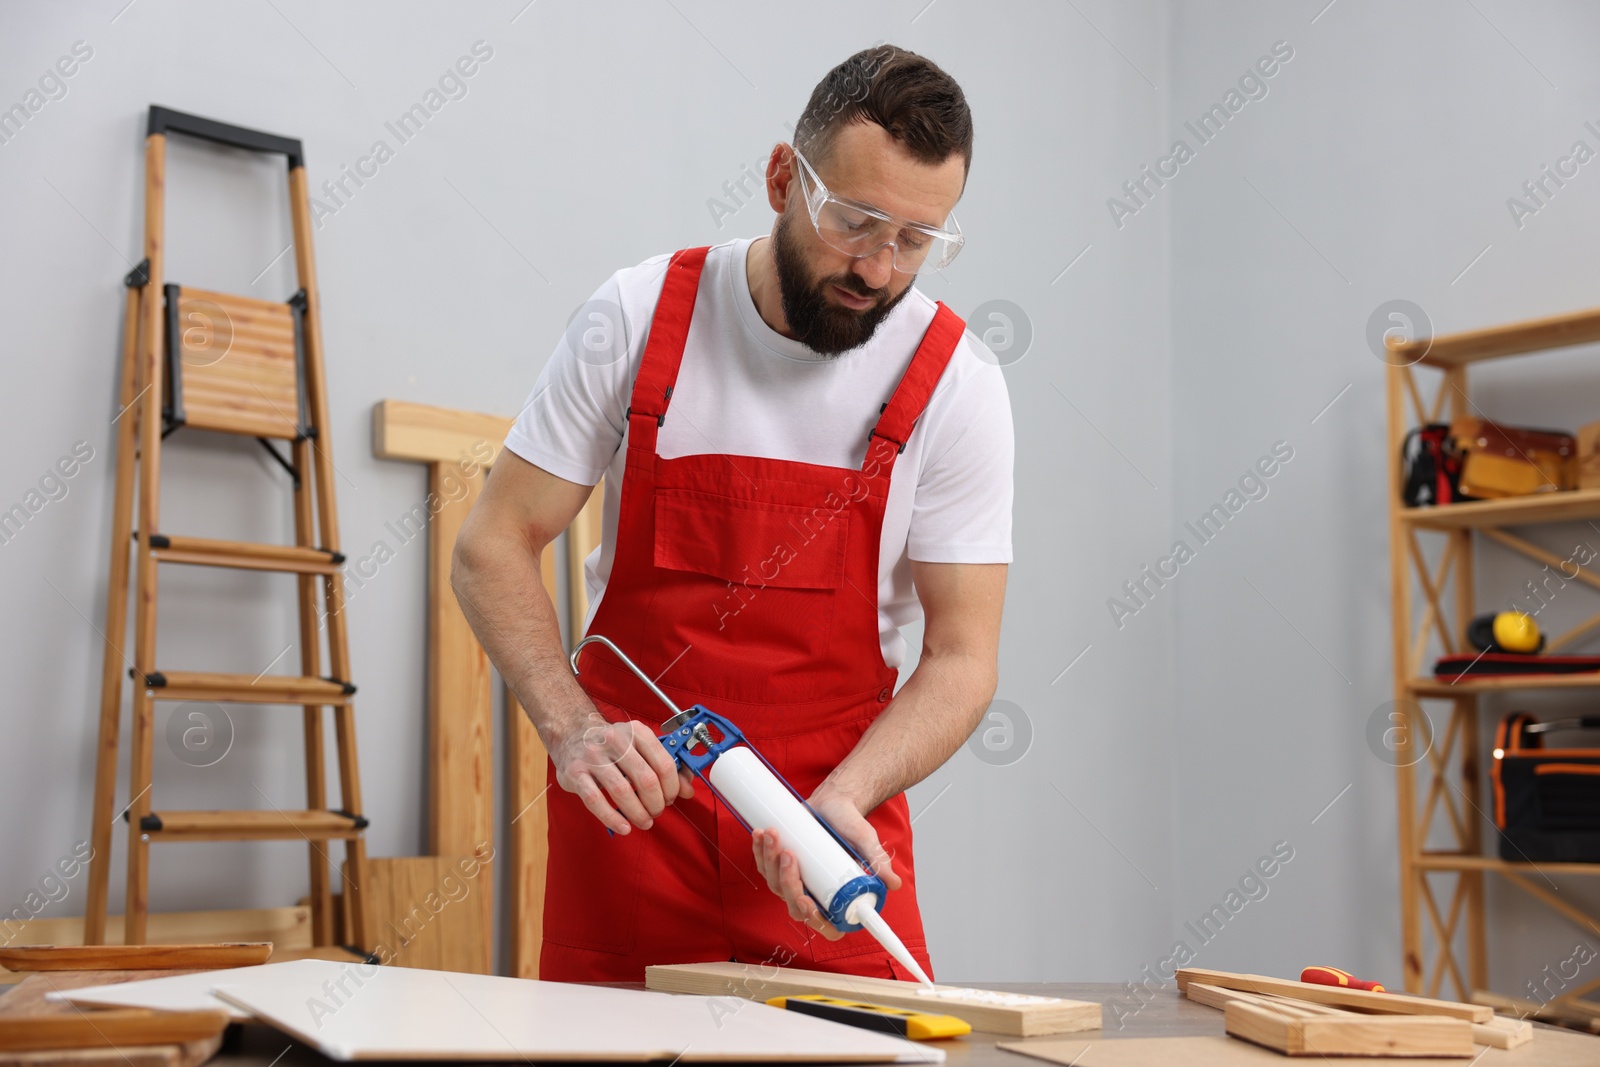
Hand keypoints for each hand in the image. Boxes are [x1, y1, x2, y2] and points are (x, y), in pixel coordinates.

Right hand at [549, 712, 695, 833]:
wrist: (571, 734)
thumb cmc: (611, 745)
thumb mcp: (639, 746)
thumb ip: (665, 766)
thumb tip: (688, 790)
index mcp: (636, 732)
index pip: (664, 763)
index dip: (672, 787)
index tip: (671, 798)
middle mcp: (615, 740)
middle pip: (645, 780)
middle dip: (656, 803)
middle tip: (656, 812)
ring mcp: (593, 756)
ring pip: (622, 791)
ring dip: (638, 813)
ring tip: (644, 821)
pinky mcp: (575, 773)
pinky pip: (595, 800)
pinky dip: (612, 818)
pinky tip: (623, 827)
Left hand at [750, 786, 900, 939]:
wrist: (834, 802)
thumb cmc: (849, 824)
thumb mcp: (865, 841)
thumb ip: (878, 862)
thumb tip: (894, 883)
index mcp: (836, 898)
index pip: (825, 925)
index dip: (813, 919)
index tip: (806, 900)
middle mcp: (814, 894)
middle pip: (793, 904)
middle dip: (786, 881)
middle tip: (790, 855)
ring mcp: (794, 881)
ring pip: (775, 884)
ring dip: (770, 861)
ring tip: (775, 835)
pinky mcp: (778, 865)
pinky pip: (764, 866)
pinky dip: (759, 851)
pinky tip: (761, 835)